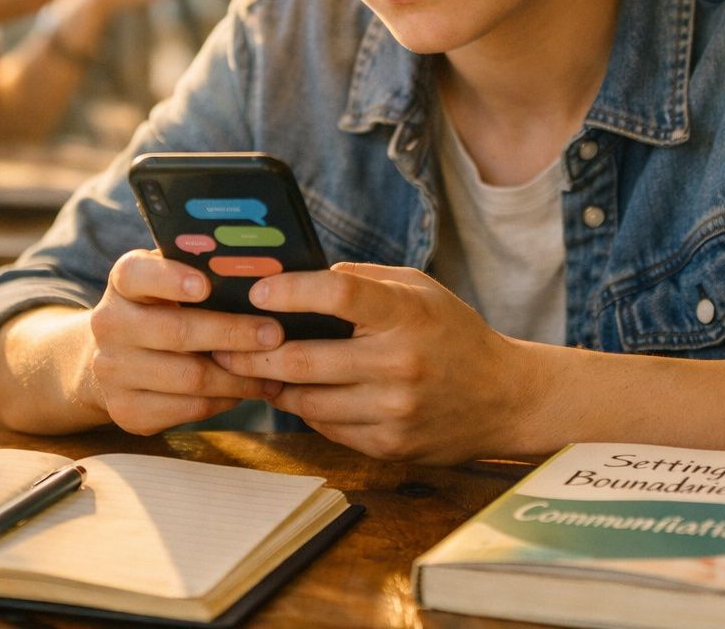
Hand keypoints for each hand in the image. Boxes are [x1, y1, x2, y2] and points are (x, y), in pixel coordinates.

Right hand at [85, 249, 283, 434]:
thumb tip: (263, 271)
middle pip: (176, 331)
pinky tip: (245, 391)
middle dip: (232, 333)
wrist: (114, 359)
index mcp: (122, 282)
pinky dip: (224, 401)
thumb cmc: (163, 310)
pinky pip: (188, 408)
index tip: (205, 285)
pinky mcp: (125, 410)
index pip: (136, 273)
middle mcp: (108, 324)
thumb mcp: (170, 281)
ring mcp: (113, 370)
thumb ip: (202, 271)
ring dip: (239, 376)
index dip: (169, 279)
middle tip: (274, 334)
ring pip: (189, 377)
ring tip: (274, 371)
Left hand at [212, 263, 520, 462]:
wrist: (504, 398)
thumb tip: (297, 277)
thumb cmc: (452, 333)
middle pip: (304, 359)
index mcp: (407, 315)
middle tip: (221, 342)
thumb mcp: (419, 289)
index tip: (256, 291)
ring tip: (246, 369)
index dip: (289, 291)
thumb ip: (362, 280)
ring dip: (271, 385)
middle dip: (252, 352)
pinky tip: (292, 393)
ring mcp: (394, 411)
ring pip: (305, 401)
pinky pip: (325, 427)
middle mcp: (400, 365)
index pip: (338, 295)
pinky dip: (304, 409)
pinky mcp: (388, 446)